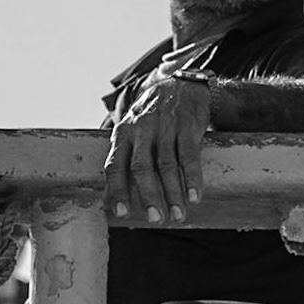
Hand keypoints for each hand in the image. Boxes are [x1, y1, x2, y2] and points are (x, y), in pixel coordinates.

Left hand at [104, 73, 211, 222]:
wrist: (182, 85)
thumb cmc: (153, 117)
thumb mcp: (133, 131)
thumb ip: (124, 159)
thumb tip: (109, 197)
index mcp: (123, 134)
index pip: (115, 164)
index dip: (117, 189)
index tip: (121, 212)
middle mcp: (141, 130)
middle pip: (141, 167)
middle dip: (148, 195)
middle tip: (155, 218)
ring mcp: (165, 127)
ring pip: (167, 165)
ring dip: (172, 193)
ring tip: (178, 214)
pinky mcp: (187, 126)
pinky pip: (189, 156)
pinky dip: (192, 178)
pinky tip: (194, 196)